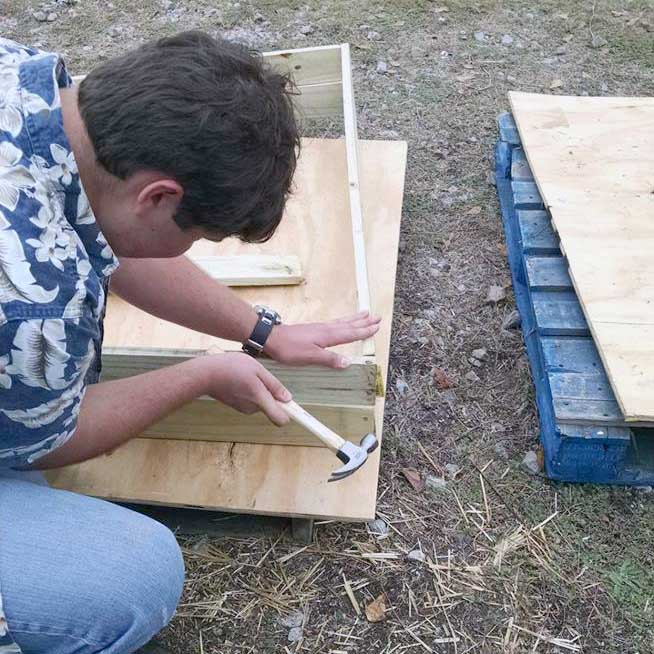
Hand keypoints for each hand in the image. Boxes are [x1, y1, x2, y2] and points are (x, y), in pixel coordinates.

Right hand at [200, 352, 291, 425]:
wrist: (204, 374)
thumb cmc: (230, 368)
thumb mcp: (257, 370)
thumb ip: (273, 385)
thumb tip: (287, 398)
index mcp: (259, 399)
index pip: (281, 419)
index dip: (291, 415)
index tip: (296, 409)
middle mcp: (252, 408)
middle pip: (272, 406)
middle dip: (271, 393)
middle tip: (261, 377)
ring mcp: (243, 408)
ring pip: (260, 401)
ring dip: (259, 390)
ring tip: (248, 375)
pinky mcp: (236, 405)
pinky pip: (251, 399)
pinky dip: (250, 391)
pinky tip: (240, 379)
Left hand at [263, 311, 380, 367]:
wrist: (271, 338)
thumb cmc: (288, 348)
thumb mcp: (310, 357)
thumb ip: (329, 359)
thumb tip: (347, 362)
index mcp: (327, 336)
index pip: (350, 333)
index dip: (364, 331)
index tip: (377, 327)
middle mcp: (326, 329)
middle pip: (349, 324)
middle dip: (364, 322)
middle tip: (377, 317)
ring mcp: (319, 328)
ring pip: (342, 322)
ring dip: (355, 319)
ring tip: (365, 314)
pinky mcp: (313, 329)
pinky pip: (334, 323)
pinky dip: (343, 321)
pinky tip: (342, 323)